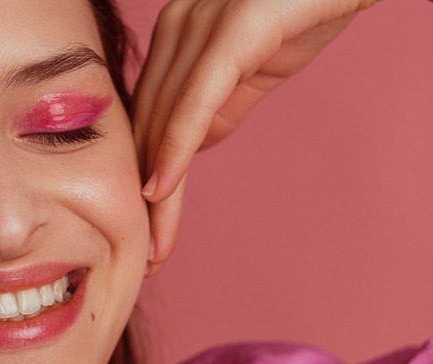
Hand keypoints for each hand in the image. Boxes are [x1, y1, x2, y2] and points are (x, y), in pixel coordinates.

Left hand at [134, 0, 378, 275]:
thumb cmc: (304, 10)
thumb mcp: (254, 73)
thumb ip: (217, 108)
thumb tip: (190, 148)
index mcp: (174, 40)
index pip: (150, 120)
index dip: (145, 177)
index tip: (143, 230)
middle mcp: (175, 29)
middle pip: (149, 126)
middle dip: (147, 196)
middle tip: (145, 253)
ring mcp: (199, 25)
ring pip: (165, 120)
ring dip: (157, 189)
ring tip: (152, 242)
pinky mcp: (231, 30)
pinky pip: (195, 100)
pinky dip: (175, 149)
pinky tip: (160, 191)